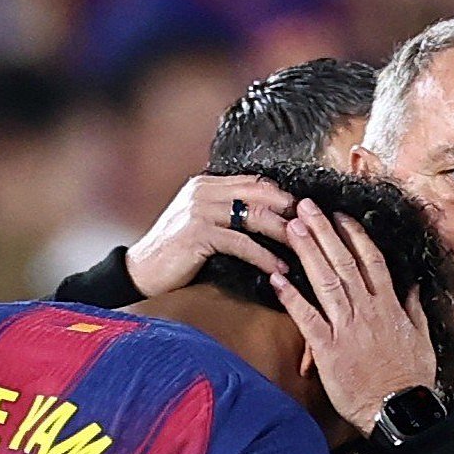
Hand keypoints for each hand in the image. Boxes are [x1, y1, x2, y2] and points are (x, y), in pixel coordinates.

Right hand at [126, 175, 293, 296]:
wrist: (140, 272)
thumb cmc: (174, 254)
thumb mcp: (200, 225)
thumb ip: (225, 213)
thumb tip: (264, 218)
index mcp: (205, 184)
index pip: (255, 181)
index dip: (282, 195)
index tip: (304, 213)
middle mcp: (203, 191)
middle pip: (260, 193)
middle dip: (290, 211)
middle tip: (312, 229)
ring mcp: (200, 210)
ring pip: (255, 216)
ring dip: (283, 234)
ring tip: (302, 250)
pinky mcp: (199, 233)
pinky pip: (242, 243)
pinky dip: (264, 257)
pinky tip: (277, 269)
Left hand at [272, 197, 436, 435]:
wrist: (398, 409)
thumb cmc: (410, 379)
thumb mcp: (421, 339)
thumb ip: (413, 310)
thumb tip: (413, 287)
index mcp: (389, 306)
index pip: (370, 260)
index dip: (354, 236)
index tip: (340, 216)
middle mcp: (367, 310)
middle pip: (343, 261)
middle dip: (323, 231)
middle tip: (304, 206)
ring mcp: (347, 327)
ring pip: (325, 280)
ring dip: (307, 251)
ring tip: (290, 227)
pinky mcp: (328, 348)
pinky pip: (307, 317)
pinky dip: (291, 297)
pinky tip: (276, 279)